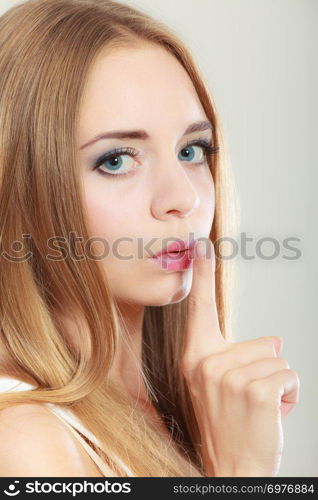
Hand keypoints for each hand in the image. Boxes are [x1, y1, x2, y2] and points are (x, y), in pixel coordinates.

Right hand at [180, 239, 299, 476]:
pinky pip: (289, 375)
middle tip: (246, 402)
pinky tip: (270, 414)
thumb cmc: (225, 426)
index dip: (203, 273)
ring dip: (277, 385)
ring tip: (257, 409)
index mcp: (194, 357)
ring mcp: (228, 376)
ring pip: (277, 359)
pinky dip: (289, 396)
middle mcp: (205, 362)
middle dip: (266, 371)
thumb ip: (234, 354)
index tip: (201, 243)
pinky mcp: (254, 389)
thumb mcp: (215, 386)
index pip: (201, 308)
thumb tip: (273, 340)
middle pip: (262, 343)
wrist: (229, 467)